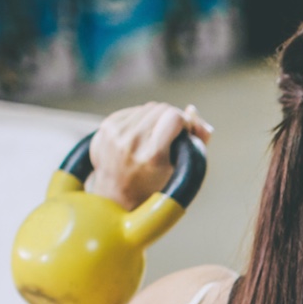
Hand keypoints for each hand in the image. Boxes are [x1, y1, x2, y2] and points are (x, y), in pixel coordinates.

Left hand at [85, 102, 212, 209]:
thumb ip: (196, 141)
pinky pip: (134, 111)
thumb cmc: (154, 185)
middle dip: (172, 118)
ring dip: (157, 119)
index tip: (186, 132)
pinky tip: (141, 136)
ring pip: (148, 108)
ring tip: (155, 138)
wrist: (117, 195)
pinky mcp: (106, 126)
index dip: (185, 121)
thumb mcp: (181, 171)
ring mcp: (115, 133)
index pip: (174, 117)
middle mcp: (131, 142)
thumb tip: (192, 110)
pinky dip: (142, 120)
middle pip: (162, 109)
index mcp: (152, 156)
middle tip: (172, 136)